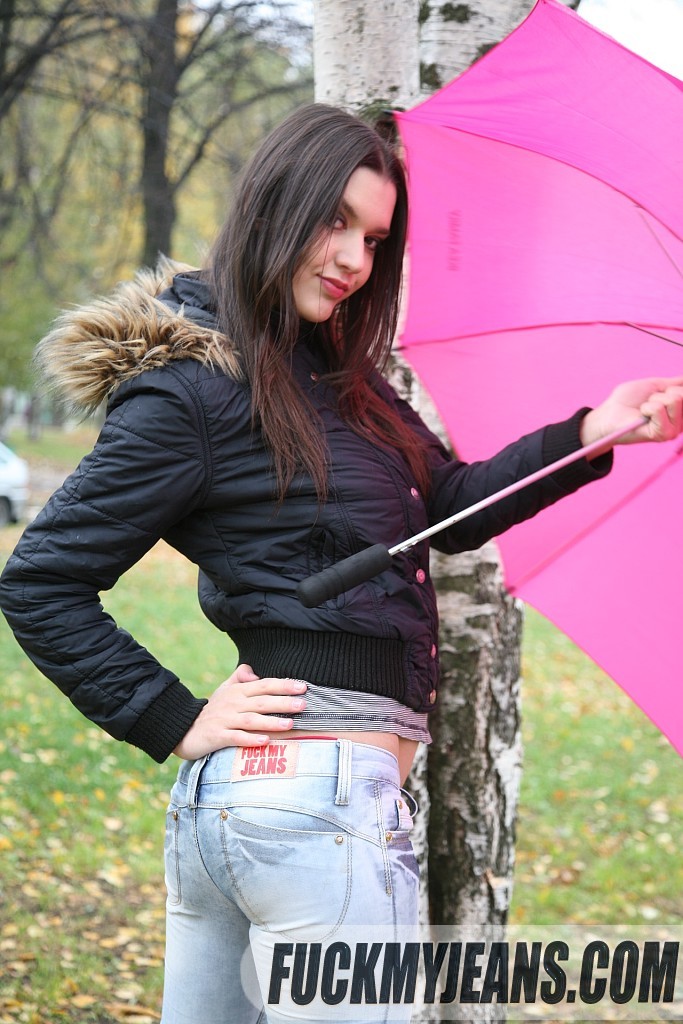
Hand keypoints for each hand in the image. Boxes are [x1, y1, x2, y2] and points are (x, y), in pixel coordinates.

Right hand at [173, 664, 306, 759]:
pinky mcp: (218, 736)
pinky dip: (251, 740)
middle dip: (283, 703)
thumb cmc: (212, 710)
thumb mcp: (224, 689)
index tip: (302, 687)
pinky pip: (236, 738)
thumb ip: (240, 678)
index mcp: (237, 691)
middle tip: (303, 705)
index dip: (283, 685)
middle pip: (261, 702)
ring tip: (290, 725)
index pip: (264, 685)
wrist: (184, 728)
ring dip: (271, 722)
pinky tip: (265, 741)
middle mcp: (233, 704)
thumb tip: (255, 672)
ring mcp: (225, 720)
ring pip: (251, 720)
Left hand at [580, 376, 682, 455]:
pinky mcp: (663, 435)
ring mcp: (674, 430)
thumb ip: (675, 383)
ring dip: (654, 399)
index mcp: (680, 412)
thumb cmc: (628, 401)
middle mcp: (681, 423)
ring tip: (645, 409)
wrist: (609, 415)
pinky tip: (642, 416)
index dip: (672, 388)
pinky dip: (647, 407)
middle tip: (649, 402)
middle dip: (662, 392)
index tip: (657, 393)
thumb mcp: (654, 385)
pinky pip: (659, 409)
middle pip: (682, 393)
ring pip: (674, 399)